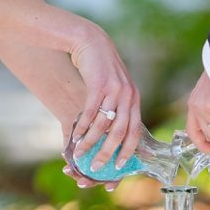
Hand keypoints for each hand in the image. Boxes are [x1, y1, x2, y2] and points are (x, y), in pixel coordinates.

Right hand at [69, 27, 141, 171]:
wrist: (91, 42)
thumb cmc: (101, 69)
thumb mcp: (115, 88)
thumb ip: (118, 107)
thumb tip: (113, 133)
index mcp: (134, 99)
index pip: (135, 131)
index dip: (127, 151)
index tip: (119, 168)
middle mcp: (128, 96)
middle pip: (120, 132)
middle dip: (107, 153)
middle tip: (96, 167)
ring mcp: (115, 90)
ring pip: (104, 125)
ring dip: (91, 142)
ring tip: (80, 155)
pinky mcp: (99, 85)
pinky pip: (90, 112)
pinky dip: (82, 127)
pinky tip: (74, 137)